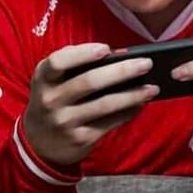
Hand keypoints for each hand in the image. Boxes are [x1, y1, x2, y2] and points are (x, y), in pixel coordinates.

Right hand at [24, 43, 158, 164]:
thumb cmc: (54, 99)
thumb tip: (118, 55)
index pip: (59, 62)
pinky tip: (141, 103)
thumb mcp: (52, 81)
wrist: (39, 143)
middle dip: (121, 71)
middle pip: (89, 82)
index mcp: (43, 78)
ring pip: (105, 104)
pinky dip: (129, 111)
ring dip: (132, 95)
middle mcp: (51, 99)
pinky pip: (110, 122)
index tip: (106, 49)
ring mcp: (65, 121)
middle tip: (146, 64)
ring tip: (152, 87)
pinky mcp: (80, 138)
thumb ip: (75, 66)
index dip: (83, 54)